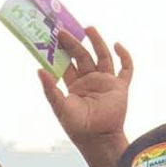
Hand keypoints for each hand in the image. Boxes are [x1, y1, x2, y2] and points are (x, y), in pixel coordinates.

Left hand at [38, 27, 133, 144]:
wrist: (98, 138)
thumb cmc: (77, 127)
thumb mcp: (60, 107)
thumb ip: (50, 89)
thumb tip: (39, 70)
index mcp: (75, 86)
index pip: (67, 63)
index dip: (61, 51)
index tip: (53, 38)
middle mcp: (90, 81)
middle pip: (83, 56)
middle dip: (74, 43)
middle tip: (64, 30)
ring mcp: (106, 83)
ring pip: (102, 56)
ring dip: (96, 42)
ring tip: (88, 28)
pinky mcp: (120, 87)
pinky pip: (126, 69)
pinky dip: (124, 56)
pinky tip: (117, 45)